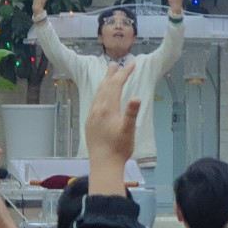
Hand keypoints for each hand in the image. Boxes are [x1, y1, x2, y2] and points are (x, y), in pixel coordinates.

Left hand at [85, 60, 139, 195]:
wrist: (103, 164)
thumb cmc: (119, 149)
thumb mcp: (128, 131)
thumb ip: (131, 113)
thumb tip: (137, 97)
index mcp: (107, 109)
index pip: (116, 85)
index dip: (124, 73)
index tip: (132, 63)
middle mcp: (97, 109)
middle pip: (105, 86)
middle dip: (112, 74)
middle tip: (116, 63)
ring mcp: (92, 116)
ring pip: (98, 94)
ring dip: (104, 82)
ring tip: (109, 75)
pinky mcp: (90, 123)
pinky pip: (95, 102)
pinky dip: (100, 93)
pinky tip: (102, 97)